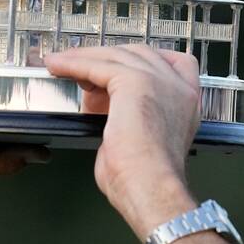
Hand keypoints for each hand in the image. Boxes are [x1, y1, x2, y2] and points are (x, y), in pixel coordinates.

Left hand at [43, 45, 199, 237]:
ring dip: (84, 58)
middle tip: (79, 70)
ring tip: (61, 65)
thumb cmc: (146, 182)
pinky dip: (74, 64)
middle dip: (106, 60)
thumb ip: (129, 123)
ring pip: (115, 56)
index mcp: (185, 104)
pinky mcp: (134, 82)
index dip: (138, 63)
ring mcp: (158, 81)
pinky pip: (98, 65)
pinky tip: (58, 67)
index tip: (113, 70)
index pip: (168, 64)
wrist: (151, 189)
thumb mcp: (140, 145)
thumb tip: (105, 120)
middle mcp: (177, 87)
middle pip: (137, 54)